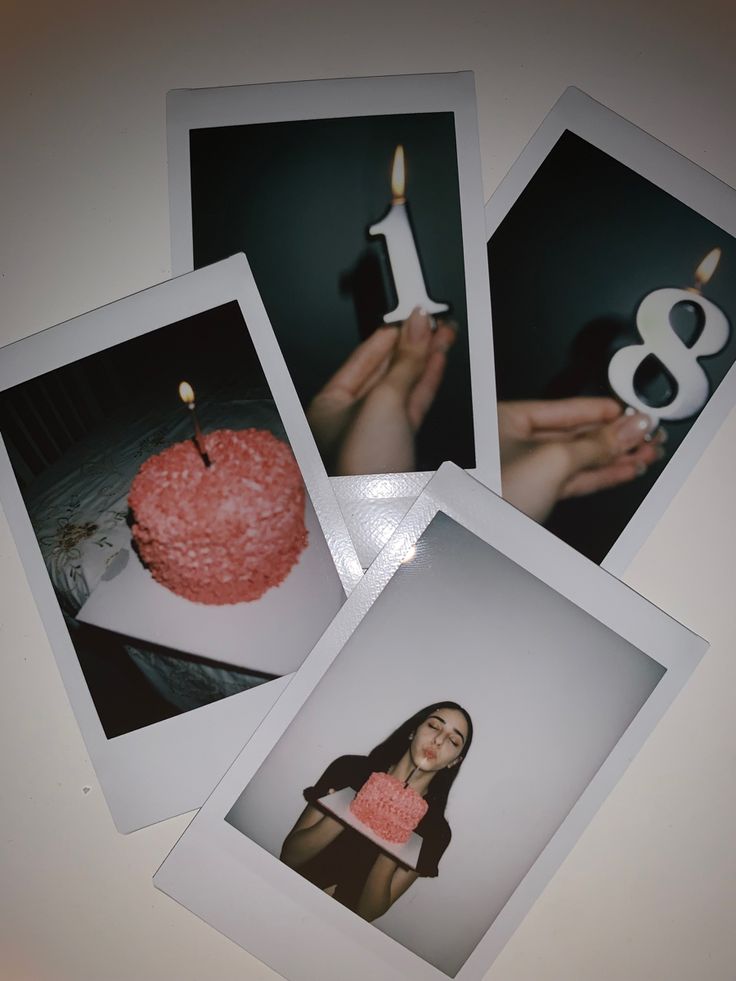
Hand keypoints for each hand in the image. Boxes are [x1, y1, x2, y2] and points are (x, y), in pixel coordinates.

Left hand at [307, 308, 455, 474]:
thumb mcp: (384, 402)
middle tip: (431, 322)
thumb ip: (404, 362)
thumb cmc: (359, 472)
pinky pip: (413, 406)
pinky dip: (427, 383)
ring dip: (423, 360)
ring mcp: (374, 435)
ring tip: (442, 335)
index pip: (362, 357)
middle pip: (383, 371)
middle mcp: (347, 420)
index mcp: (327, 406)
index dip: (389, 333)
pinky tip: (437, 364)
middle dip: (409, 345)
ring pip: (401, 388)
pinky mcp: (397, 449)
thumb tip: (415, 327)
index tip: (410, 315)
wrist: (378, 520)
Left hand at [498, 398, 665, 522]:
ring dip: (615, 457)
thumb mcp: (553, 458)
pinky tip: (625, 469)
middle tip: (649, 434)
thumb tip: (629, 426)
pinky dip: (602, 475)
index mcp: (508, 418)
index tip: (635, 413)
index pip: (569, 408)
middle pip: (576, 433)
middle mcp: (514, 441)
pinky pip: (575, 478)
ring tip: (647, 453)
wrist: (477, 531)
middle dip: (616, 436)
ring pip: (579, 459)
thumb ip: (596, 443)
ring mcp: (525, 469)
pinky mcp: (535, 493)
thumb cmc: (491, 491)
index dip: (606, 411)